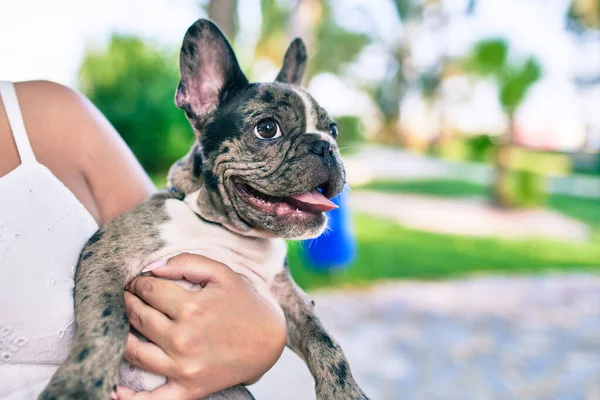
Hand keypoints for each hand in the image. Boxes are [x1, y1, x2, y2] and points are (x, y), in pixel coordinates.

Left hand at [116, 253, 286, 398]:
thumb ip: (185, 263)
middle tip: (127, 297)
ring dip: (120, 335)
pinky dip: (128, 398)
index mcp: (192, 307)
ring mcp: (184, 367)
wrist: (269, 341)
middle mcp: (184, 339)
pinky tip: (112, 389)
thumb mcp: (222, 274)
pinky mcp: (188, 389)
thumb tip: (151, 267)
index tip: (138, 281)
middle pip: (138, 317)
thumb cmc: (244, 303)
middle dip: (128, 302)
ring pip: (134, 351)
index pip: (149, 290)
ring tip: (121, 324)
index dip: (139, 283)